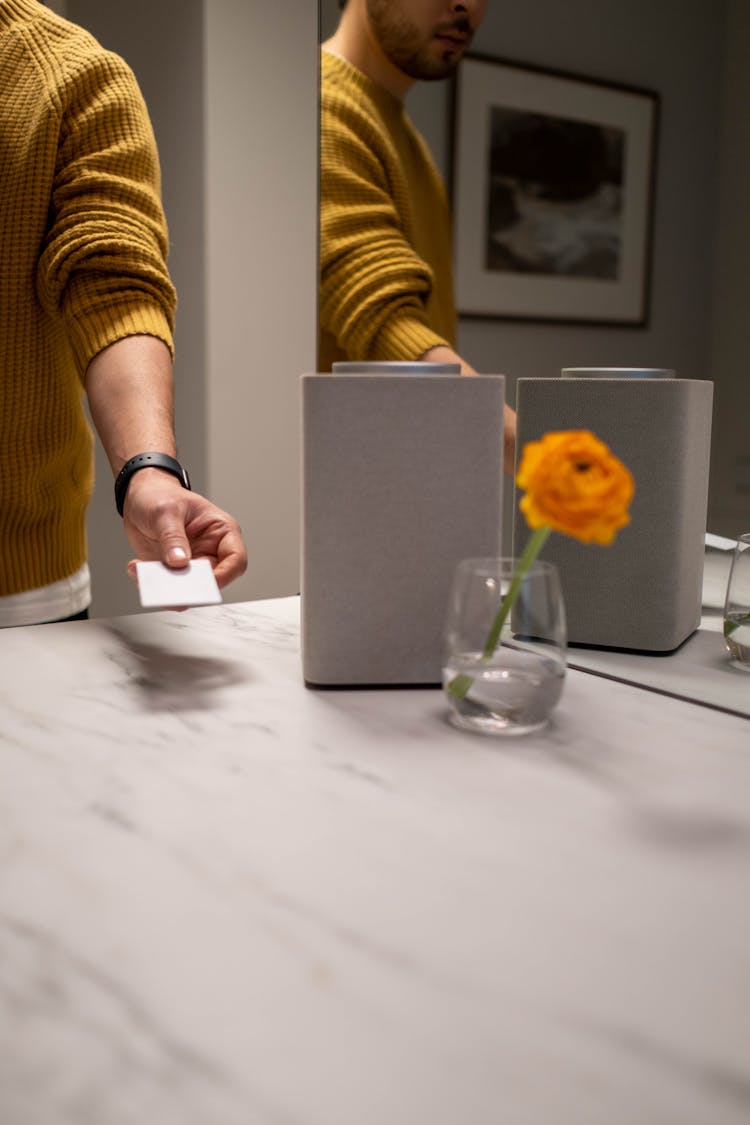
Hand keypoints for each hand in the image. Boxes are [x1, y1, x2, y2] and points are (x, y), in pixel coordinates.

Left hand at [122, 469, 246, 588]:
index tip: (205, 582)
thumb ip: (173, 538)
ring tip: (146, 575)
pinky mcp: (171, 570)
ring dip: (167, 588)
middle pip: (211, 580)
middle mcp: (209, 550)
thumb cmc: (161, 495)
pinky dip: (150, 582)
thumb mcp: (166, 511)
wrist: (140, 496)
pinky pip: (165, 586)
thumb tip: (179, 562)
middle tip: (172, 586)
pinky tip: (135, 568)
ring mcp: (190, 562)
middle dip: (191, 587)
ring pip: (187, 588)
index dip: (225, 575)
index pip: (235, 559)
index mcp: (221, 531)